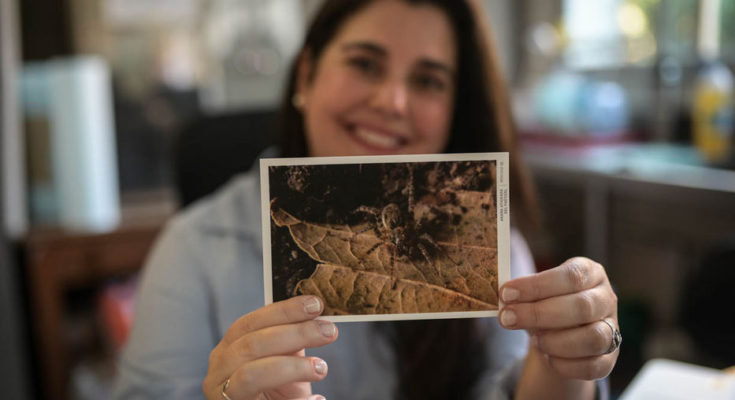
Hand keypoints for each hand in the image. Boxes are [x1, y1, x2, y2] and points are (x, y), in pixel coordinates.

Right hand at [203, 296, 337, 399]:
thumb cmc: (275, 392)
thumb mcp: (283, 362)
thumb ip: (291, 343)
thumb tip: (319, 321)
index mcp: (229, 349)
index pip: (251, 323)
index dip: (283, 311)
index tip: (315, 304)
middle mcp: (219, 370)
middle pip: (252, 343)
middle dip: (294, 333)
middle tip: (329, 331)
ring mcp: (221, 393)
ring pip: (251, 374)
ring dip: (292, 367)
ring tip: (321, 368)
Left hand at [499, 257, 618, 380]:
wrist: (561, 330)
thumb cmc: (547, 302)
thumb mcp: (537, 291)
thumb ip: (523, 293)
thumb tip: (503, 299)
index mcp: (591, 273)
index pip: (570, 276)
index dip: (537, 286)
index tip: (506, 294)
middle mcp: (606, 299)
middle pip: (582, 307)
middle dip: (539, 314)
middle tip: (507, 318)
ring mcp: (613, 329)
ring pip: (593, 338)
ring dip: (556, 341)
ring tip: (534, 341)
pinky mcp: (610, 358)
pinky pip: (594, 366)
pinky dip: (566, 365)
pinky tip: (547, 358)